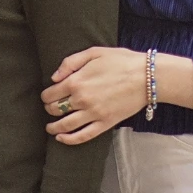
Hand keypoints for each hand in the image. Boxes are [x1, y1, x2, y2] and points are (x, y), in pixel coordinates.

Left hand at [43, 47, 192, 144]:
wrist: (147, 76)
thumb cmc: (121, 61)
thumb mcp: (93, 52)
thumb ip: (70, 63)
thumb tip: (54, 77)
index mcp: (76, 81)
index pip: (51, 93)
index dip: (46, 96)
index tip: (47, 96)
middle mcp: (81, 99)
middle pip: (55, 109)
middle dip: (49, 109)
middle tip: (50, 108)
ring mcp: (93, 113)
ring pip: (66, 125)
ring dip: (54, 127)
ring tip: (50, 128)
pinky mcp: (105, 123)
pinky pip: (84, 136)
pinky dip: (69, 139)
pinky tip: (61, 138)